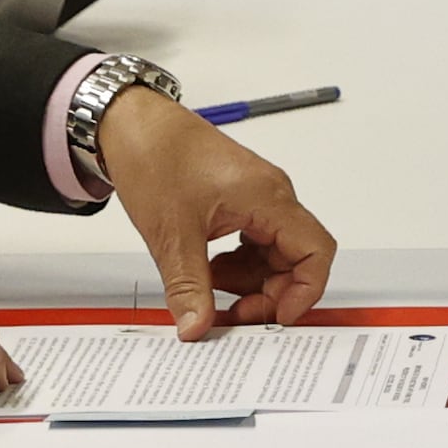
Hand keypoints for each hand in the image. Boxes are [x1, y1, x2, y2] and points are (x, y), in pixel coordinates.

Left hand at [94, 88, 336, 338]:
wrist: (132, 122)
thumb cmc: (156, 154)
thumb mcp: (171, 233)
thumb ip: (188, 286)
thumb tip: (197, 325)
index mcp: (267, 197)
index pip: (315, 251)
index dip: (304, 292)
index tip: (277, 319)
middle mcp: (271, 196)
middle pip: (297, 258)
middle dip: (271, 294)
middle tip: (235, 314)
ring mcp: (257, 198)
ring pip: (275, 254)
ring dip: (250, 281)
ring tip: (210, 289)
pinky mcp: (241, 202)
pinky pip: (255, 243)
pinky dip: (237, 266)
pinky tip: (208, 271)